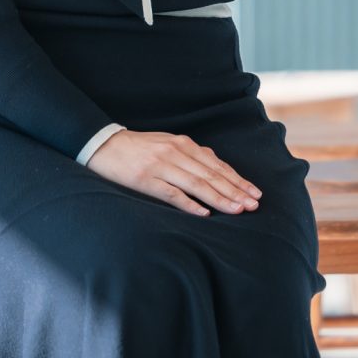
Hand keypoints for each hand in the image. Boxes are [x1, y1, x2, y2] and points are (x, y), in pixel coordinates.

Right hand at [83, 129, 262, 216]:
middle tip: (254, 205)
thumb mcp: (167, 143)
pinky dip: (189, 204)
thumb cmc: (138, 147)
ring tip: (237, 210)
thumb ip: (191, 154)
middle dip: (235, 191)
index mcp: (182, 144)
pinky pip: (171, 193)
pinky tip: (203, 214)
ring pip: (197, 184)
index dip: (237, 180)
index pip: (217, 165)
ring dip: (219, 198)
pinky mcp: (146, 179)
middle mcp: (175, 153)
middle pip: (211, 175)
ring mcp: (161, 166)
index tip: (255, 193)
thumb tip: (216, 164)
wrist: (103, 144)